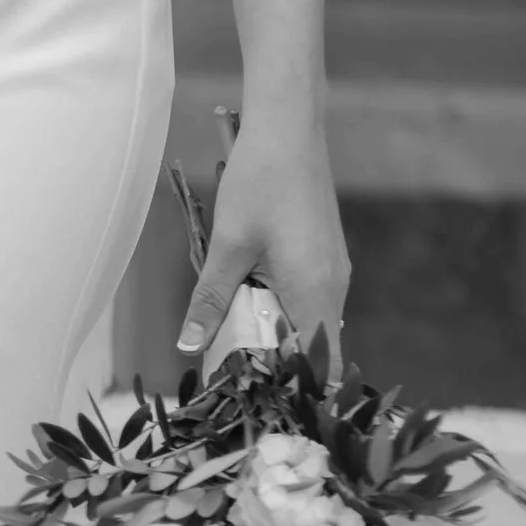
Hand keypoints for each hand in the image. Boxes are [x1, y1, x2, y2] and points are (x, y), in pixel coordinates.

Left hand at [178, 117, 349, 369]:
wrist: (289, 128)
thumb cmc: (260, 182)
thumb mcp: (227, 246)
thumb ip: (211, 300)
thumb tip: (190, 346)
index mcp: (316, 292)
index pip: (319, 363)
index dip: (293, 387)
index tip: (259, 397)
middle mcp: (335, 286)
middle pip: (313, 347)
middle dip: (276, 363)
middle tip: (232, 369)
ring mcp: (334, 270)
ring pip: (309, 322)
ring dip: (275, 333)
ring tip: (233, 338)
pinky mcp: (326, 256)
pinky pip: (309, 298)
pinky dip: (282, 309)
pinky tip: (249, 299)